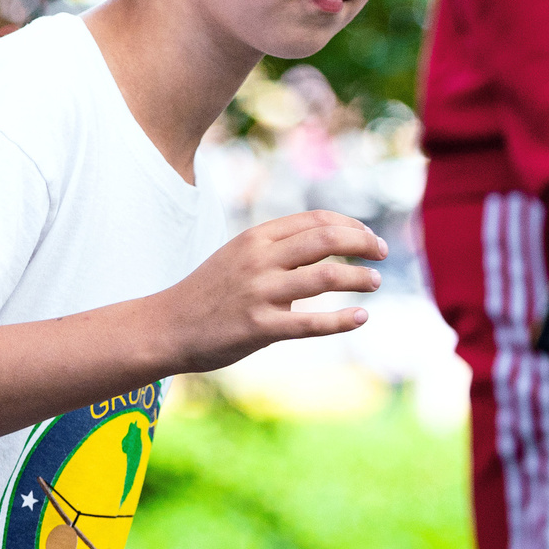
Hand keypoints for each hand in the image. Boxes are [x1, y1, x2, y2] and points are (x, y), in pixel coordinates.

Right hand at [148, 210, 385, 375]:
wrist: (167, 326)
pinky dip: (342, 320)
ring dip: (358, 278)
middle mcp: (259, 259)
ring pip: (324, 277)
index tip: (368, 237)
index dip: (350, 226)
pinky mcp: (258, 327)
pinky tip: (361, 317)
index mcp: (256, 238)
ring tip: (374, 282)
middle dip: (362, 243)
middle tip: (381, 253)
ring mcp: (259, 293)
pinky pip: (311, 323)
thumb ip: (276, 250)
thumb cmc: (209, 293)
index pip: (315, 221)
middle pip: (325, 239)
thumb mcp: (238, 257)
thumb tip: (325, 247)